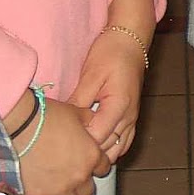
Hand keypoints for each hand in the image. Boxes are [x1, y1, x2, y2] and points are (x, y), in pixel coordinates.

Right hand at [17, 97, 110, 194]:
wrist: (22, 125)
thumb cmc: (48, 116)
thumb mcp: (76, 112)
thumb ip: (88, 121)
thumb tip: (91, 121)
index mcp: (91, 156)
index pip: (103, 169)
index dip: (96, 166)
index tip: (88, 165)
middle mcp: (79, 177)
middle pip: (88, 193)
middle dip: (82, 188)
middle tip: (72, 182)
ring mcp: (59, 190)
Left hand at [68, 32, 146, 158]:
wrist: (130, 40)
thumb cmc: (111, 53)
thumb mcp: (90, 74)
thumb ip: (79, 101)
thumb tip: (63, 122)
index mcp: (119, 106)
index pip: (97, 138)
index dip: (78, 143)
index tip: (61, 142)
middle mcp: (129, 117)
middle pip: (108, 149)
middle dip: (88, 153)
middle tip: (65, 152)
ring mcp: (132, 118)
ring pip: (118, 150)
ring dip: (100, 154)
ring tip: (79, 152)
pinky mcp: (131, 117)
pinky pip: (123, 142)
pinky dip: (111, 149)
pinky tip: (95, 147)